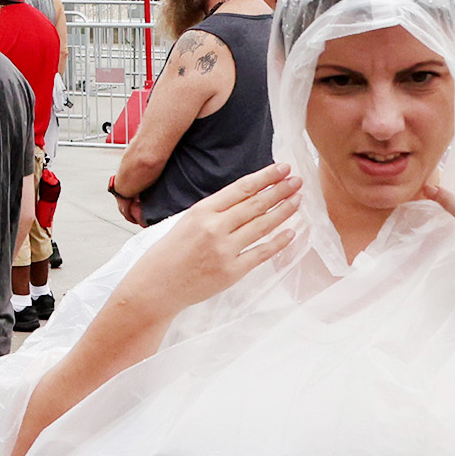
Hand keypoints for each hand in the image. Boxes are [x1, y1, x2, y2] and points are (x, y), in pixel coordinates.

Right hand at [109, 165, 299, 320]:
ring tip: (297, 200)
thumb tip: (247, 199)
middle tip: (297, 181)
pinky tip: (291, 232)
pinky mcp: (232, 271)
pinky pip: (261, 253)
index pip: (242, 188)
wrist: (156, 286)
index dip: (265, 177)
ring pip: (262, 226)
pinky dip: (278, 242)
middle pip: (256, 204)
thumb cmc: (169, 253)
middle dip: (280, 191)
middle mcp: (215, 228)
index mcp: (202, 211)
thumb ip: (214, 211)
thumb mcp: (186, 222)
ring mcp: (224, 250)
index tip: (282, 169)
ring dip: (283, 211)